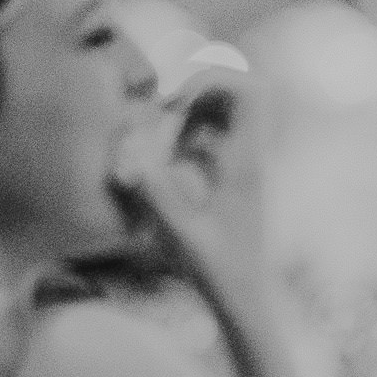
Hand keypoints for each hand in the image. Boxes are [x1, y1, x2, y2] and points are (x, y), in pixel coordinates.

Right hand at [112, 68, 268, 315]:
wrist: (244, 297)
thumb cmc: (217, 270)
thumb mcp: (182, 233)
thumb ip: (155, 193)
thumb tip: (128, 156)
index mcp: (245, 161)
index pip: (249, 90)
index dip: (210, 79)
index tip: (175, 101)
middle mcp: (247, 155)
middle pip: (236, 90)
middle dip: (195, 87)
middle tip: (163, 108)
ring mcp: (239, 164)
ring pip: (222, 111)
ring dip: (188, 111)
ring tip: (162, 135)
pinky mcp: (228, 177)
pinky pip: (211, 137)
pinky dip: (185, 135)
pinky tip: (169, 160)